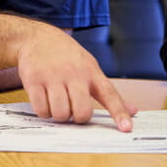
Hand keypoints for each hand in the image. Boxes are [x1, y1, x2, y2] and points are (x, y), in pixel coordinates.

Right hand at [16, 26, 136, 131]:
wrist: (36, 38)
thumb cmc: (66, 56)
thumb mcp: (90, 66)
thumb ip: (108, 91)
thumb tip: (132, 111)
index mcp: (91, 71)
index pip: (109, 94)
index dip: (118, 112)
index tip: (126, 128)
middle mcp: (74, 73)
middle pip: (82, 111)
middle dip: (78, 118)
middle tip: (73, 110)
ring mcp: (53, 77)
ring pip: (60, 114)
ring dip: (59, 115)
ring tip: (57, 103)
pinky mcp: (34, 80)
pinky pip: (41, 110)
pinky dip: (44, 112)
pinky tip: (45, 101)